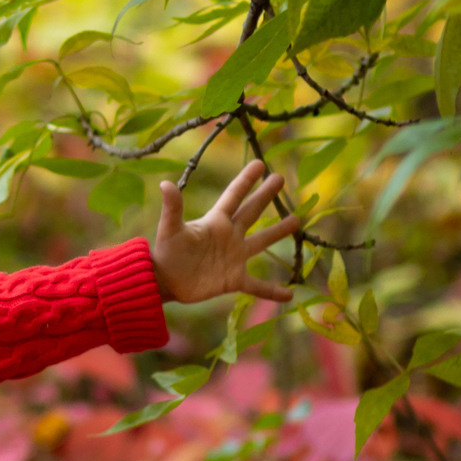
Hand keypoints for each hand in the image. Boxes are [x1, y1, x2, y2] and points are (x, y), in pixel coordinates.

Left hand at [151, 158, 300, 304]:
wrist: (164, 281)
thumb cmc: (166, 251)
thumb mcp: (170, 229)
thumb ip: (172, 208)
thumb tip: (165, 184)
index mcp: (215, 221)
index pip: (234, 195)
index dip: (246, 179)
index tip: (260, 163)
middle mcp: (229, 235)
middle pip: (252, 211)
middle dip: (266, 195)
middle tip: (280, 178)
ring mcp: (234, 256)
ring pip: (261, 241)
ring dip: (278, 232)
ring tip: (296, 220)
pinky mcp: (234, 279)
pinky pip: (257, 285)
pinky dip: (272, 291)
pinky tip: (289, 296)